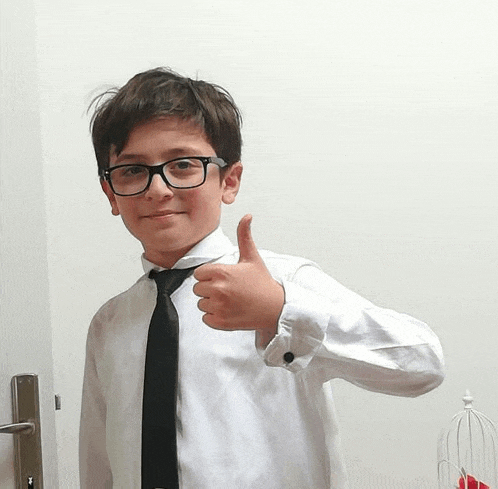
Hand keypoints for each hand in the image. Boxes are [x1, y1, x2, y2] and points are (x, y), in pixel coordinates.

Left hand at [193, 215, 283, 345]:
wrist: (274, 308)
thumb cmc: (262, 283)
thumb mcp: (252, 257)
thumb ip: (244, 235)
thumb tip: (246, 216)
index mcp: (222, 272)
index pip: (199, 273)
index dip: (209, 275)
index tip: (222, 278)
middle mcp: (218, 289)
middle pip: (198, 289)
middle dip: (209, 289)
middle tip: (228, 290)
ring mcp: (219, 307)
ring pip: (201, 304)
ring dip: (211, 303)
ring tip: (229, 300)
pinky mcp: (220, 322)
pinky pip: (205, 318)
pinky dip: (214, 317)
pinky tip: (228, 311)